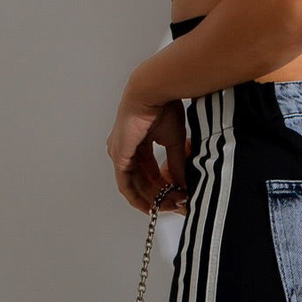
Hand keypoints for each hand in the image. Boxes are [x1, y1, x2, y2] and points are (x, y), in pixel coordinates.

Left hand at [107, 80, 189, 213]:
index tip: (175, 194)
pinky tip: (149, 205)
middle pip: (140, 180)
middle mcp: (124, 149)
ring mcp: (120, 154)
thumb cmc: (162, 107)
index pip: (148, 170)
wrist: (153, 94)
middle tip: (173, 205)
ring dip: (150, 198)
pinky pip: (125, 185)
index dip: (162, 184)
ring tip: (167, 206)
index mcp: (136, 142)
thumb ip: (176, 163)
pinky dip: (137, 197)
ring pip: (133, 185)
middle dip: (158, 194)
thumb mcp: (174, 141)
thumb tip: (182, 183)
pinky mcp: (119, 157)